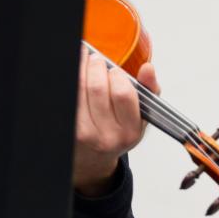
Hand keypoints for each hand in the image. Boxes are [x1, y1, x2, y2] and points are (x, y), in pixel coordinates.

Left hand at [73, 47, 156, 195]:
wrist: (94, 157)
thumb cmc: (119, 131)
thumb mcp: (140, 115)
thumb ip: (148, 89)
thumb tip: (148, 69)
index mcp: (130, 131)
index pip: (123, 94)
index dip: (117, 75)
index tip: (115, 70)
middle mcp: (107, 136)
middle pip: (97, 88)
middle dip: (96, 66)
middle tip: (96, 59)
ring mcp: (85, 134)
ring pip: (79, 89)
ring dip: (81, 68)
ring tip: (85, 60)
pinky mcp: (70, 130)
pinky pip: (71, 97)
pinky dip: (74, 81)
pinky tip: (77, 74)